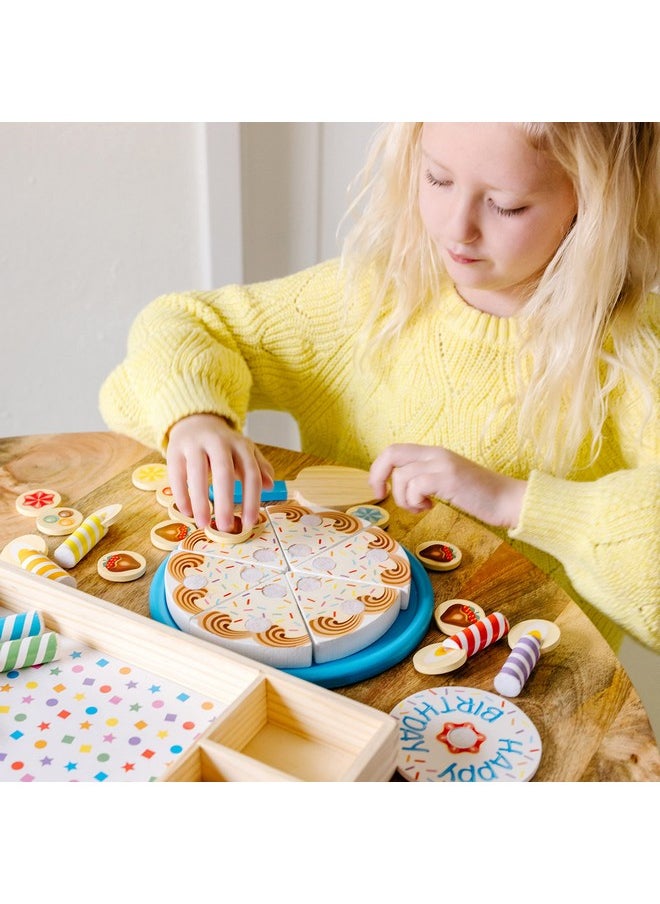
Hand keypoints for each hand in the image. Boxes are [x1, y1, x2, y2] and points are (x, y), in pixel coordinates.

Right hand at [166, 414, 274, 529]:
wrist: (195, 421)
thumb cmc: (224, 444)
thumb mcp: (245, 451)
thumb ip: (259, 467)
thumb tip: (270, 486)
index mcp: (240, 445)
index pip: (250, 473)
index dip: (251, 499)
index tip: (248, 523)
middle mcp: (218, 442)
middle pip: (223, 472)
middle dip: (225, 502)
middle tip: (225, 527)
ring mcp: (195, 445)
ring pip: (197, 473)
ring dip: (200, 501)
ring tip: (203, 523)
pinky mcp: (175, 450)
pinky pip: (177, 475)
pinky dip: (182, 495)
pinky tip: (187, 512)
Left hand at [369, 443, 525, 529]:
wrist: (508, 500)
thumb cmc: (479, 495)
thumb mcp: (447, 479)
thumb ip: (426, 476)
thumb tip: (399, 485)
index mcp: (434, 453)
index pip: (395, 449)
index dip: (379, 468)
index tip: (380, 489)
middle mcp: (436, 454)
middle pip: (392, 453)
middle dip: (378, 476)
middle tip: (382, 495)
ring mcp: (443, 465)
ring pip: (402, 476)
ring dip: (403, 498)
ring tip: (421, 507)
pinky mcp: (449, 479)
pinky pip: (415, 486)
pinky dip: (414, 501)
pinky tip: (429, 507)